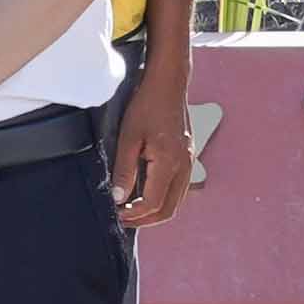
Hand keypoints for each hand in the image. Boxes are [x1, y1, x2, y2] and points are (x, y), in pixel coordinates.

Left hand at [107, 52, 195, 229]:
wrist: (168, 84)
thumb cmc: (147, 105)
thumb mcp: (128, 137)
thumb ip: (123, 170)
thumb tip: (118, 198)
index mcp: (169, 162)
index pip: (153, 203)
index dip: (133, 214)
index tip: (115, 214)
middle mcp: (184, 166)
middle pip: (169, 209)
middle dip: (145, 220)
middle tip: (122, 219)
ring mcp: (188, 162)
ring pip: (175, 201)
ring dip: (154, 211)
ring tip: (129, 209)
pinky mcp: (187, 158)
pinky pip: (177, 188)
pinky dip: (161, 198)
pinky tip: (142, 193)